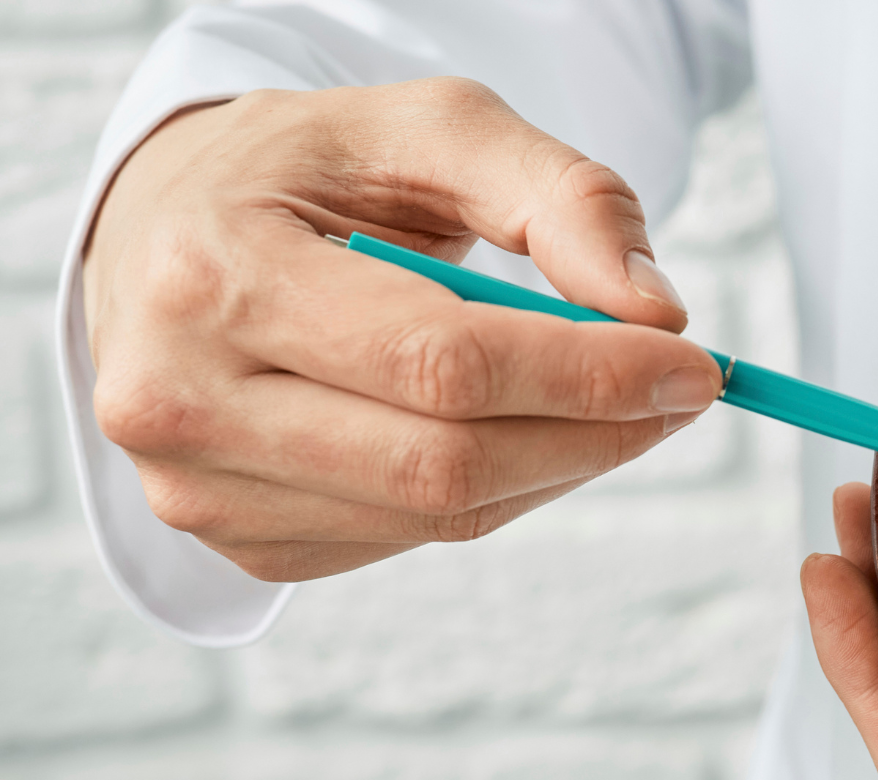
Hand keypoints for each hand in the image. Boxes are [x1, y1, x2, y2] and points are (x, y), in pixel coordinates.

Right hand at [83, 78, 721, 580]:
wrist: (172, 232)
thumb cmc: (305, 173)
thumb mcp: (431, 131)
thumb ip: (560, 199)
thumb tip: (656, 313)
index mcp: (213, 274)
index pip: (441, 362)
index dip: (588, 374)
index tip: (693, 364)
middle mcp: (181, 398)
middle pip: (447, 462)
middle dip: (596, 432)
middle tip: (678, 392)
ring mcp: (200, 488)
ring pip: (441, 515)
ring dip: (559, 465)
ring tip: (607, 402)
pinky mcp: (239, 539)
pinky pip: (411, 537)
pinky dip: (498, 490)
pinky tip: (516, 431)